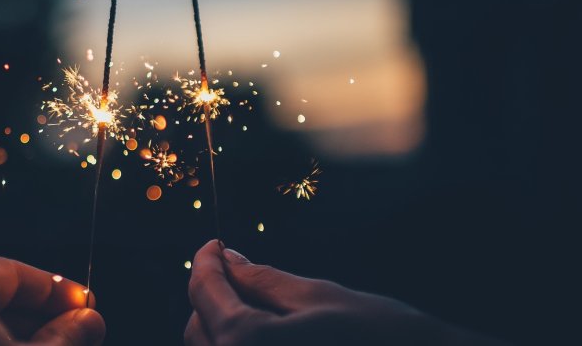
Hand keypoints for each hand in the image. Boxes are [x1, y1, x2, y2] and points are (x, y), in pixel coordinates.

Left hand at [185, 240, 505, 345]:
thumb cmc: (381, 338)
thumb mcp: (319, 298)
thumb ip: (261, 280)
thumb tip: (227, 259)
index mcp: (247, 343)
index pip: (204, 293)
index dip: (205, 262)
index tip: (214, 246)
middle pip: (200, 327)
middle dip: (213, 295)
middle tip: (238, 271)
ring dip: (225, 325)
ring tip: (258, 304)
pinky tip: (271, 332)